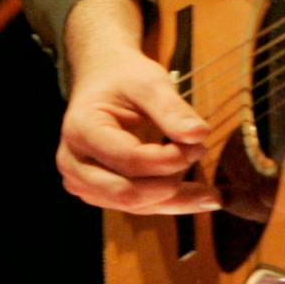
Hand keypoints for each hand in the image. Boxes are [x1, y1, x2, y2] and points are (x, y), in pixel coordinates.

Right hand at [56, 0, 218, 213]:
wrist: (102, 79)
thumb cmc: (123, 77)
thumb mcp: (148, 82)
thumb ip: (172, 109)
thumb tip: (199, 135)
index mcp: (81, 130)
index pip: (129, 158)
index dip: (168, 158)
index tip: (199, 144)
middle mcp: (73, 163)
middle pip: (126, 192)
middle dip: (169, 183)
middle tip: (200, 158)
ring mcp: (82, 182)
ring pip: (134, 206)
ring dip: (174, 200)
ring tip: (211, 193)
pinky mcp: (99, 192)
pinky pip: (136, 206)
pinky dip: (168, 203)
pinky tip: (199, 199)